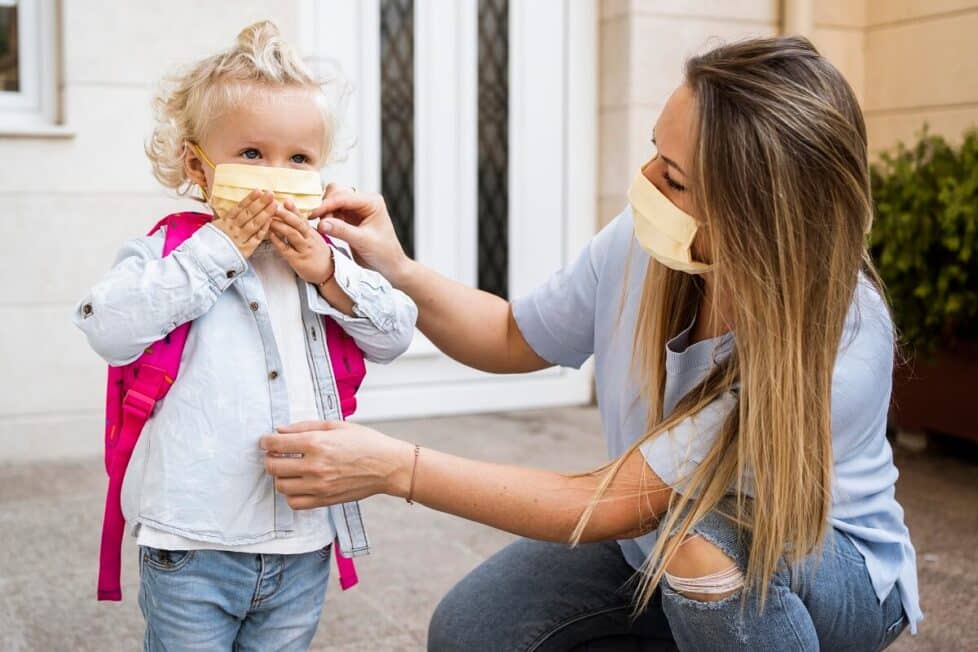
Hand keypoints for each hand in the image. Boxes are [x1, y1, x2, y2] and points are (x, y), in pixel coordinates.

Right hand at [212, 190, 276, 258]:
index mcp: (224, 222)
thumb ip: (223, 218)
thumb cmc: (210, 245)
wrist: (204, 261)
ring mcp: (240, 238)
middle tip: (270, 194)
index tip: (258, 191)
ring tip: (274, 205)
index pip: (239, 208)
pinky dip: (263, 229)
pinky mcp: (245, 249)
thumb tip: (228, 207)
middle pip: (248, 214)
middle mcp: (233, 228)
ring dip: (265, 213)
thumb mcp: (213, 228)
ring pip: (254, 224)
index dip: (249, 199)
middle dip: (260, 203)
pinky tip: (270, 221)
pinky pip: (256, 238)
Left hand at [260, 421, 414, 508]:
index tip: (267, 442)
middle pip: (273, 467)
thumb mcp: (336, 425)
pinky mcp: (324, 499)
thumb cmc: (366, 442)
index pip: (275, 444)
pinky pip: (295, 503)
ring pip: (281, 486)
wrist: (388, 466)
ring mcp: (318, 486)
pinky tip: (299, 484)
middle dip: (270, 459)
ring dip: (280, 477)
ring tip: (290, 470)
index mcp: (316, 443)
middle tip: (276, 455)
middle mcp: (314, 466)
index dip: (266, 442)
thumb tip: (280, 431)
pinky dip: (291, 494)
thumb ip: (305, 427)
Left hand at [268, 200, 333, 283]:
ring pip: (293, 235)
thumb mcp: (313, 236)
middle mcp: (309, 239)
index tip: (286, 201)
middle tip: (274, 208)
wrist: (328, 272)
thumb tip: (288, 204)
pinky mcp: (298, 261)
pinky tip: (271, 235)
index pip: (303, 219)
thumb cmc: (317, 253)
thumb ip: (300, 223)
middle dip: (286, 215)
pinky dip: (278, 241)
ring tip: (269, 220)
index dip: (294, 210)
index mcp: (312, 233)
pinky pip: (287, 249)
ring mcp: (304, 250)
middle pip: (299, 224)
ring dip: (280, 226)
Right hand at [309, 184, 410, 284]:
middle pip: (336, 193)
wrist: (389, 265)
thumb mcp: (362, 241)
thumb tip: (321, 223)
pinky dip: (326, 219)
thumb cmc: (384, 253)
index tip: (312, 214)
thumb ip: (342, 231)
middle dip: (325, 206)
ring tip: (323, 228)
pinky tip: (325, 229)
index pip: (344, 197)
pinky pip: (333, 212)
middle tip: (318, 223)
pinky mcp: (349, 218)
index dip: (326, 204)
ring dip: (325, 213)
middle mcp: (364, 202)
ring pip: (332, 202)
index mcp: (372, 202)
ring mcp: (356, 209)